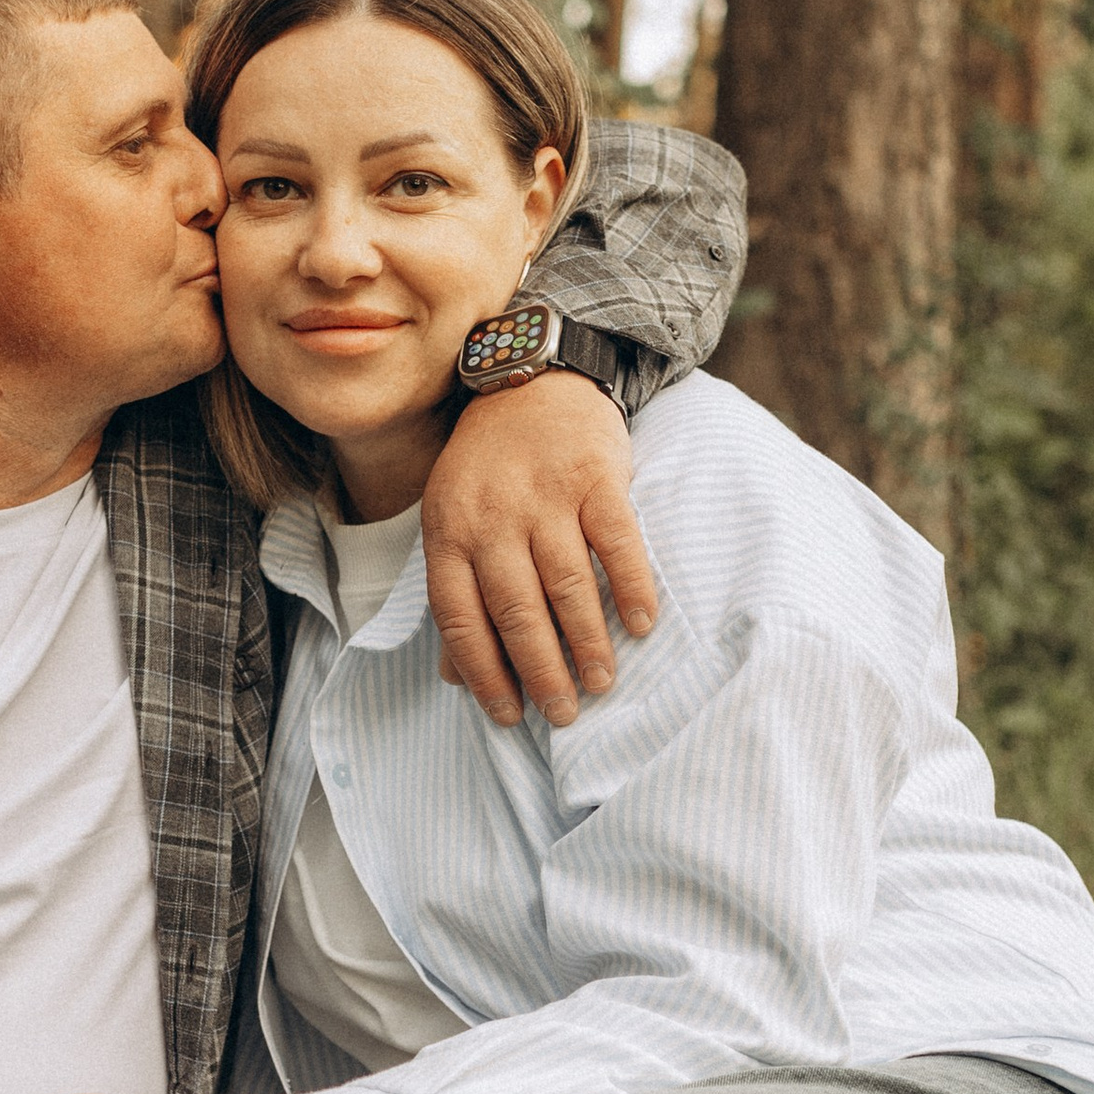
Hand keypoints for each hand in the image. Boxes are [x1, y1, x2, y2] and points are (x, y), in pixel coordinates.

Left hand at [421, 371, 658, 727]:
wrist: (532, 377)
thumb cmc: (489, 465)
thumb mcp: (452, 520)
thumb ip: (457, 593)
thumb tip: (455, 678)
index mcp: (449, 533)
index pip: (460, 619)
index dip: (484, 674)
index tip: (509, 716)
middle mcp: (493, 517)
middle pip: (516, 611)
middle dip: (541, 671)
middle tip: (564, 713)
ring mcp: (545, 496)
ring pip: (566, 584)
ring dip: (588, 641)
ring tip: (601, 681)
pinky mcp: (595, 477)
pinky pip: (617, 542)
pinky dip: (632, 586)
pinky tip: (644, 624)